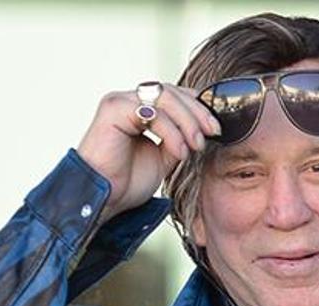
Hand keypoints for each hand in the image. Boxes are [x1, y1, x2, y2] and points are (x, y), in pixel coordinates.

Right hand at [77, 83, 219, 220]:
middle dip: (197, 112)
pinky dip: (171, 131)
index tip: (215, 128)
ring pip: (165, 97)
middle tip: (212, 133)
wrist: (103, 200)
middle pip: (172, 92)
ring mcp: (120, 102)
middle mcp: (129, 101)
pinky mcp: (114, 109)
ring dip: (187, 122)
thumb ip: (179, 140)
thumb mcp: (164, 158)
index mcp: (139, 109)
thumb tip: (203, 131)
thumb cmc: (126, 183)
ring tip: (195, 146)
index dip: (198, 107)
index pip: (175, 95)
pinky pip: (151, 111)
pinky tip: (179, 151)